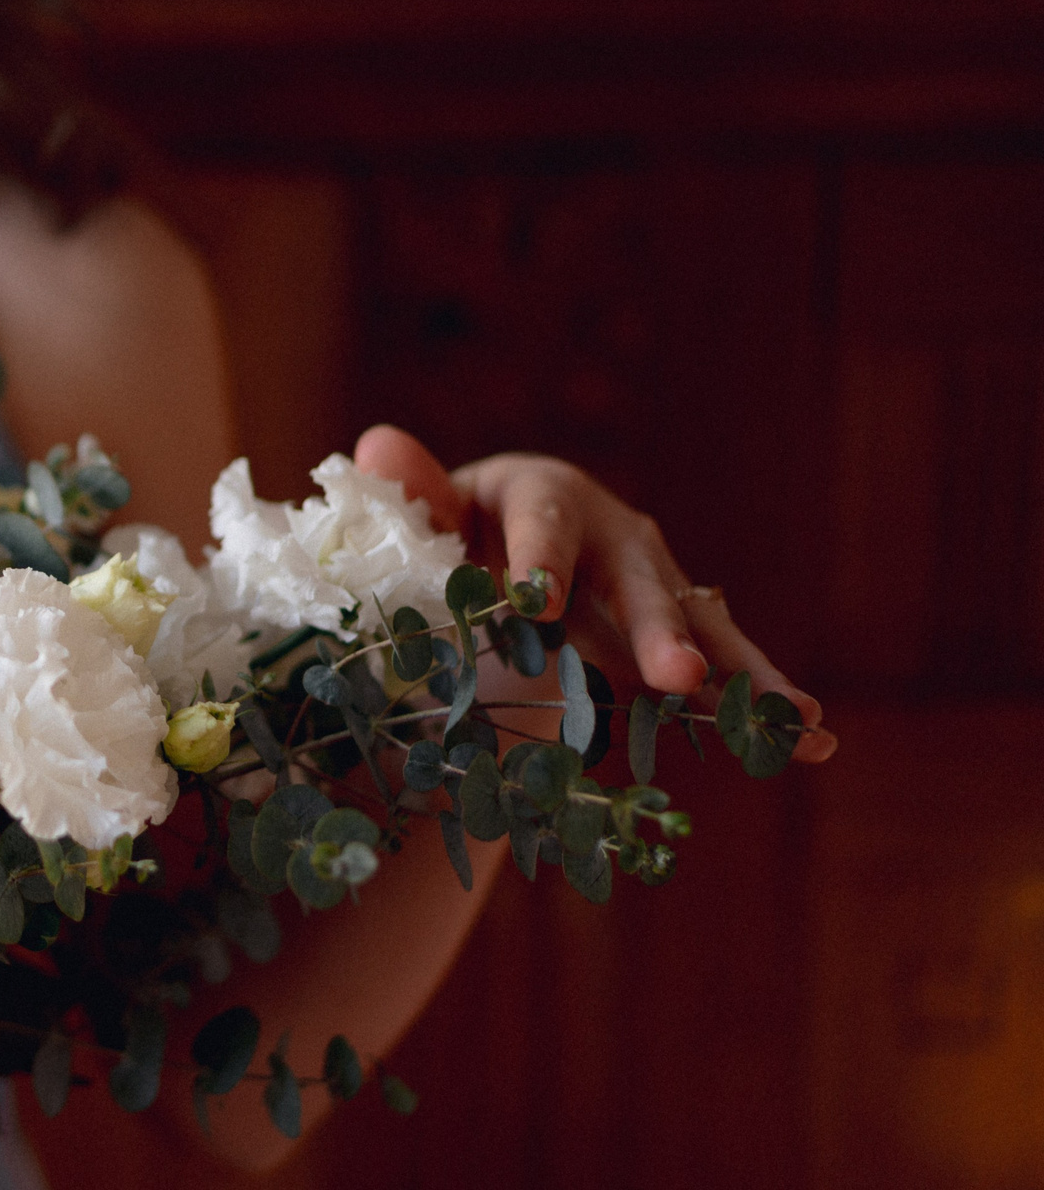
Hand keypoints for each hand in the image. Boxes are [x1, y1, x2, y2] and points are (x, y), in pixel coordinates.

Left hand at [352, 425, 833, 764]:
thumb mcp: (428, 508)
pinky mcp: (672, 638)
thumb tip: (376, 450)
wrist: (497, 542)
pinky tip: (813, 739)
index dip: (539, 558)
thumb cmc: (453, 527)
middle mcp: (616, 537)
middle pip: (638, 583)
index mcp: (545, 495)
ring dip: (741, 675)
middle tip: (675, 675)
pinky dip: (762, 704)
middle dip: (657, 630)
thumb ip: (412, 493)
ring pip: (702, 630)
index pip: (542, 522)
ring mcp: (654, 587)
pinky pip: (721, 672)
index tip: (533, 601)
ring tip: (796, 718)